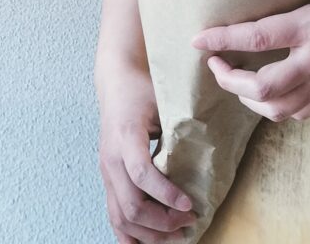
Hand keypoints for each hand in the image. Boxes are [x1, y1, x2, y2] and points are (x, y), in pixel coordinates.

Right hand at [98, 64, 196, 242]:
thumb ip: (177, 129)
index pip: (141, 174)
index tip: (189, 204)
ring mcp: (106, 171)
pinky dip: (129, 234)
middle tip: (190, 221)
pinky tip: (147, 243)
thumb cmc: (142, 88)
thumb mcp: (162, 101)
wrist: (116, 81)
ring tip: (177, 235)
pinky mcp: (107, 178)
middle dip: (162, 222)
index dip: (166, 195)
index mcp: (126, 135)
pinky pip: (113, 215)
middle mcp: (111, 158)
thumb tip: (204, 158)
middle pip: (131, 205)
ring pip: (121, 217)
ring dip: (149, 234)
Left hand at [191, 0, 309, 121]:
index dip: (222, 39)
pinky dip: (274, 108)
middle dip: (227, 79)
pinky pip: (297, 113)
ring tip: (233, 80)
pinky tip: (267, 94)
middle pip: (259, 86)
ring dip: (247, 98)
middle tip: (213, 63)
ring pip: (275, 107)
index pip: (257, 37)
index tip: (197, 39)